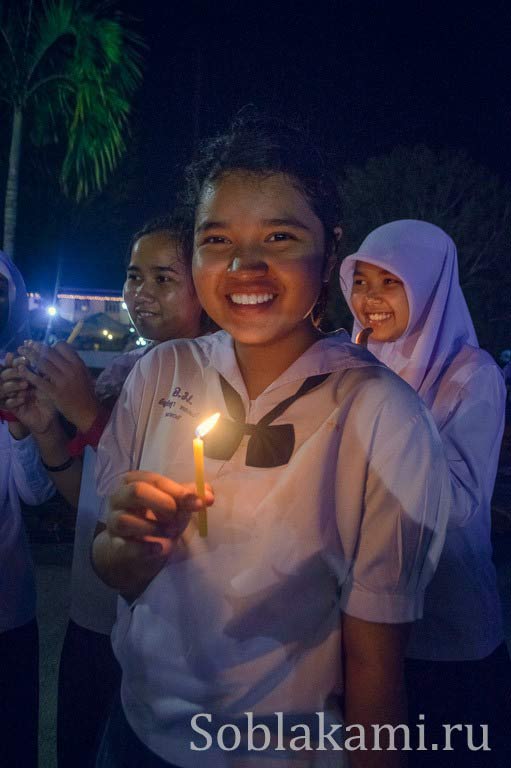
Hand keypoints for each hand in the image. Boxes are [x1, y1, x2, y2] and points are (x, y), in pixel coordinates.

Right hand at [1, 352, 56, 434]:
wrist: (49, 417)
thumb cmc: (50, 397)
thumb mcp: (48, 383)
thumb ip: (45, 371)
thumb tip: (45, 355)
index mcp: (21, 376)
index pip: (14, 365)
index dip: (16, 360)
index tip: (24, 357)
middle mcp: (14, 384)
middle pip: (5, 374)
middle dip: (13, 371)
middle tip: (22, 369)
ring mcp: (12, 396)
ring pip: (4, 388)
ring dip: (14, 385)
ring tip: (25, 385)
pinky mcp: (12, 409)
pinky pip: (8, 403)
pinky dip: (14, 400)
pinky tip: (23, 399)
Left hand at [16, 341, 99, 431]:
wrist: (87, 411)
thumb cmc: (85, 392)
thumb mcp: (84, 374)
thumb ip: (72, 363)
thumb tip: (60, 352)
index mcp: (78, 364)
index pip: (62, 346)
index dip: (52, 345)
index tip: (46, 348)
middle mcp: (70, 370)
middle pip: (50, 352)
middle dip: (36, 346)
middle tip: (27, 343)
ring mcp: (62, 381)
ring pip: (42, 364)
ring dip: (30, 355)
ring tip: (21, 351)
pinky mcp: (55, 392)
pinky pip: (39, 380)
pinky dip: (28, 374)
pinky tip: (21, 369)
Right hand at [94, 471, 213, 598]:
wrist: (135, 548)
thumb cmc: (155, 518)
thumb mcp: (173, 504)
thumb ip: (189, 496)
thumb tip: (208, 495)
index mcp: (134, 481)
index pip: (155, 480)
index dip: (179, 491)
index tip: (200, 502)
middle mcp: (119, 498)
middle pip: (136, 491)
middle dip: (163, 504)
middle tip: (177, 517)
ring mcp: (112, 522)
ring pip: (127, 520)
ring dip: (155, 527)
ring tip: (171, 532)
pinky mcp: (114, 545)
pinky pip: (126, 546)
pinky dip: (145, 548)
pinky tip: (160, 549)